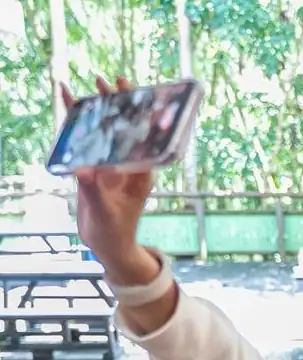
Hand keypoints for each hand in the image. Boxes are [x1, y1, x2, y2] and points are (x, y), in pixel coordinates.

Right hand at [61, 78, 158, 283]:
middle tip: (105, 80)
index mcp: (141, 172)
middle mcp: (128, 164)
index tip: (130, 91)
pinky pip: (86, 143)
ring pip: (105, 132)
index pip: (140, 135)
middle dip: (115, 104)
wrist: (107, 244)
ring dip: (97, 111)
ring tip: (89, 84)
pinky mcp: (94, 169)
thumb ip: (95, 191)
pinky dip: (77, 126)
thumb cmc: (114, 230)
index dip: (135, 113)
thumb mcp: (106, 212)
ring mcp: (111, 165)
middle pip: (123, 128)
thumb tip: (83, 170)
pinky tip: (68, 108)